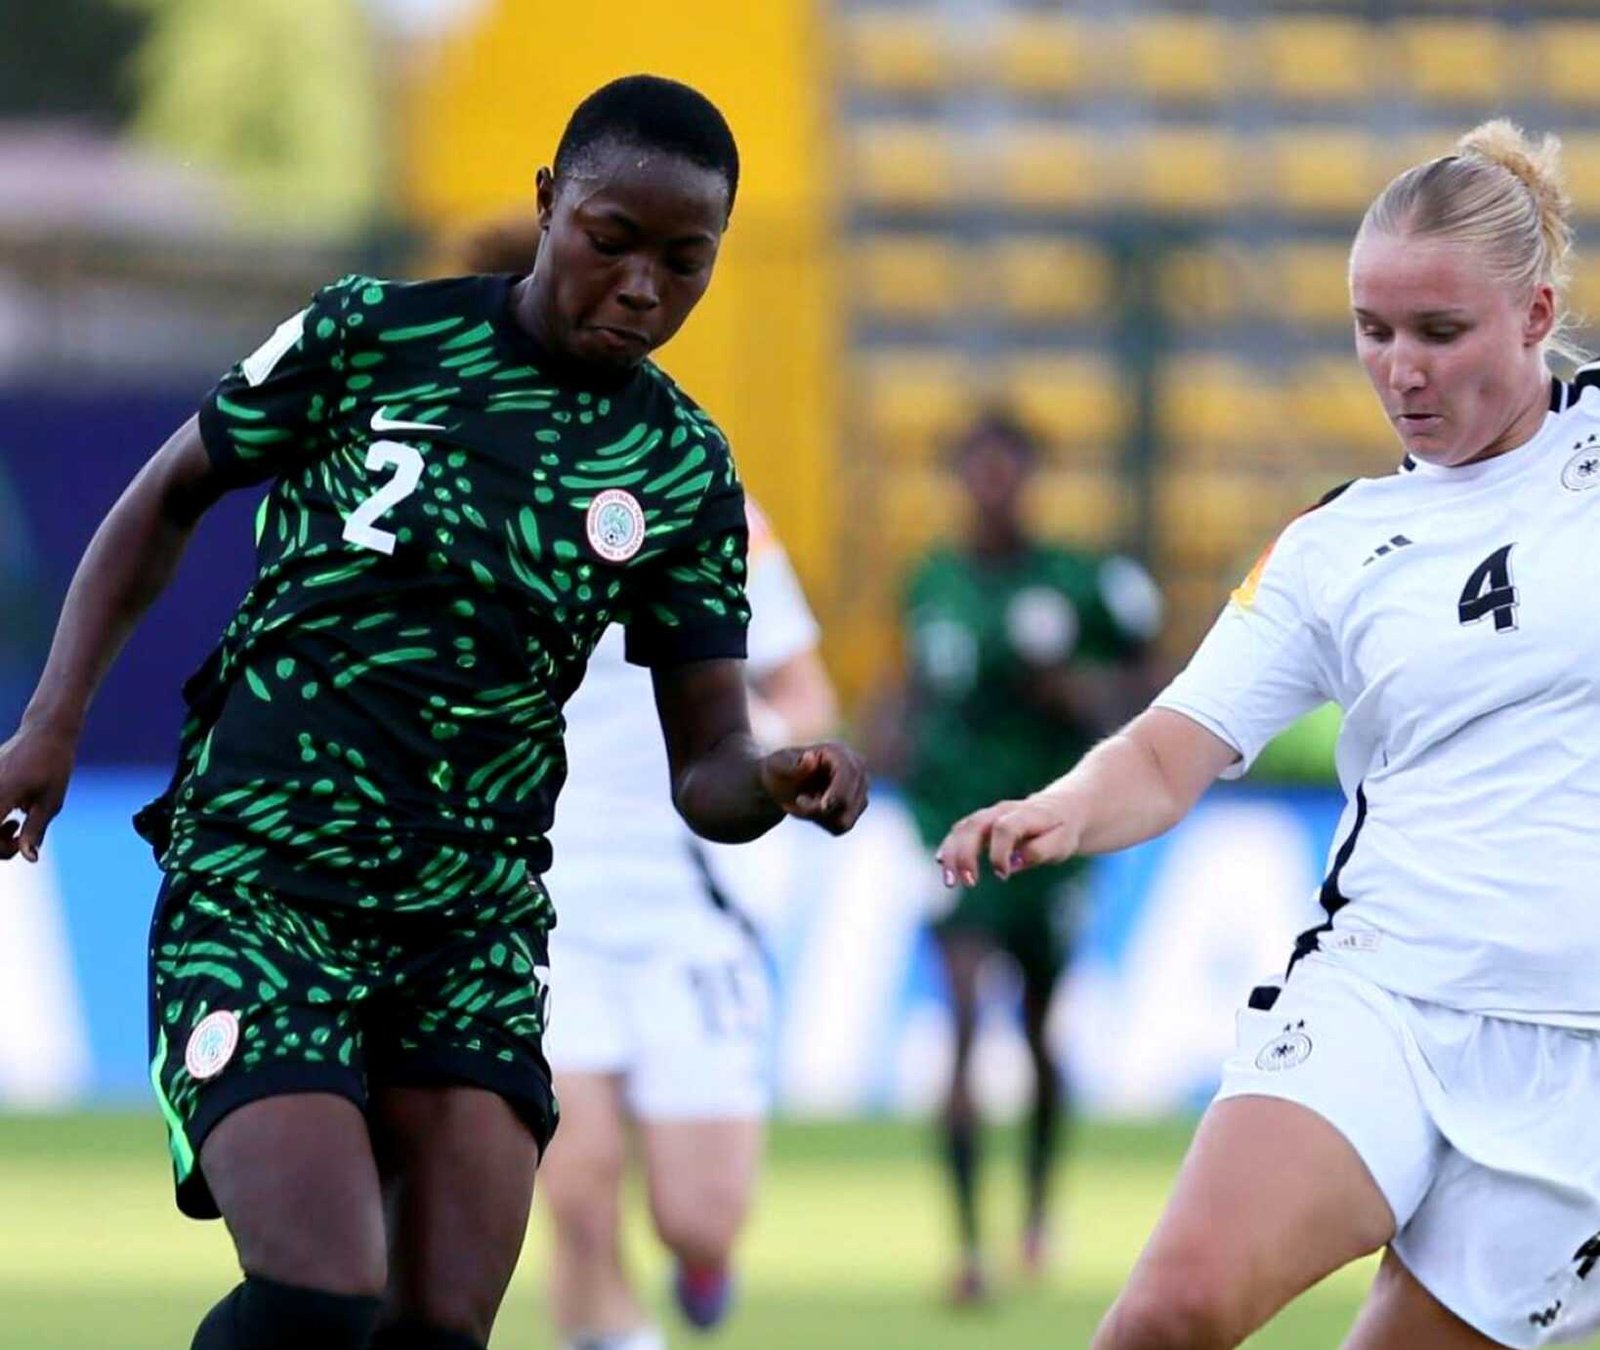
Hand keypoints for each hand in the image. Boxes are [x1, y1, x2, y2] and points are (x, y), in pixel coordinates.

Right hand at [0, 723, 76, 862]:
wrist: (46, 731)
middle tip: (19, 836)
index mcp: (0, 796)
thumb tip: (30, 859)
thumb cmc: (54, 766)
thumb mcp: (50, 802)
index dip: (1, 850)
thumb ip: (35, 831)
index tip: (20, 844)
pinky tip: (11, 811)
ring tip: (16, 822)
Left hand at [759, 741, 869, 835]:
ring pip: (845, 820)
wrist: (784, 783)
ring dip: (818, 818)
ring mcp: (860, 790)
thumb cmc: (780, 770)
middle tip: (797, 801)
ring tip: (802, 803)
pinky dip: (822, 823)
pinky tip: (811, 810)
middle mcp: (856, 770)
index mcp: (838, 752)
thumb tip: (811, 758)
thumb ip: (794, 766)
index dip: (839, 791)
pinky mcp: (856, 809)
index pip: (848, 772)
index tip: (824, 806)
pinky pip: (840, 828)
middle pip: (847, 800)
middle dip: (819, 809)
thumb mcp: (778, 766)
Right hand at [936, 790, 1083, 886]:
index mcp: (1026, 814)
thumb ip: (1040, 851)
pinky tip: (941, 863)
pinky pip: (960, 831)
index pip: (1004, 829)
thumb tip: (1014, 863)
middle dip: (966, 855)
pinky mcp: (983, 823)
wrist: (1064, 808)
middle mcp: (1003, 811)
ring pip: (963, 828)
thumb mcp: (1063, 843)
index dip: (999, 852)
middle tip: (967, 883)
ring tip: (949, 882)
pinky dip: (949, 846)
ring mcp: (990, 815)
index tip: (1002, 876)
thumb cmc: (1064, 830)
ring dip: (952, 853)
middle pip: (975, 826)